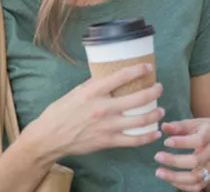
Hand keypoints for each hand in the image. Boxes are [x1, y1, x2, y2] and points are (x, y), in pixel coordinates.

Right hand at [22, 63, 164, 161]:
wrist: (48, 138)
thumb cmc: (61, 112)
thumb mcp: (76, 92)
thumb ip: (94, 84)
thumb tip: (110, 73)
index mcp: (94, 92)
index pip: (121, 76)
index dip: (139, 70)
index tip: (149, 67)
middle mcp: (103, 108)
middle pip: (138, 98)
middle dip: (154, 91)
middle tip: (159, 88)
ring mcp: (107, 126)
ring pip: (141, 120)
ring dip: (155, 114)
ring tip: (161, 110)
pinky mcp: (108, 141)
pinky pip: (133, 140)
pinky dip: (148, 137)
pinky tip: (155, 133)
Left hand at [154, 118, 209, 191]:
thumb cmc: (207, 130)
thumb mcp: (196, 123)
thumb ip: (179, 126)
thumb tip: (163, 127)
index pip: (198, 140)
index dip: (182, 143)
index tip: (166, 142)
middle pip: (195, 161)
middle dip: (174, 161)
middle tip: (157, 156)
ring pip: (195, 177)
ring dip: (175, 177)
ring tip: (159, 172)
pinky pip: (198, 186)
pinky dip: (184, 186)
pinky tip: (171, 180)